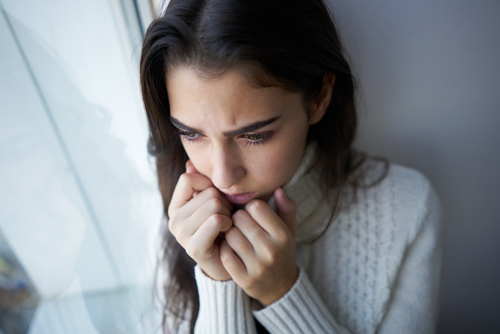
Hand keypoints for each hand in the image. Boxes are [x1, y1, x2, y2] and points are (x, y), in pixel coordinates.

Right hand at [168, 160, 232, 280]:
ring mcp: (181, 234)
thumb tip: (190, 162)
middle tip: (225, 217)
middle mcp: (174, 219)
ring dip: (228, 214)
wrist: (229, 261)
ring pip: (214, 205)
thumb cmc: (223, 228)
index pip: (188, 178)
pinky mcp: (193, 247)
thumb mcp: (213, 201)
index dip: (208, 184)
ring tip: (226, 225)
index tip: (216, 198)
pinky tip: (227, 233)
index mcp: (176, 206)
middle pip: (207, 192)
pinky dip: (227, 224)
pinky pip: (216, 220)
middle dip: (224, 202)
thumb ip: (201, 183)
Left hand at [219, 188, 297, 305]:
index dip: (250, 208)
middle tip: (239, 225)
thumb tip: (278, 189)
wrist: (279, 287)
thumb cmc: (282, 251)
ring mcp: (257, 265)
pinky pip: (225, 254)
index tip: (251, 215)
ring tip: (235, 236)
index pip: (256, 206)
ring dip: (229, 233)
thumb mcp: (289, 230)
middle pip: (240, 218)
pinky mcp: (244, 278)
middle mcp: (271, 250)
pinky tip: (230, 249)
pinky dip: (224, 249)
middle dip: (237, 219)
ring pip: (230, 235)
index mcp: (283, 235)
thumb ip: (287, 208)